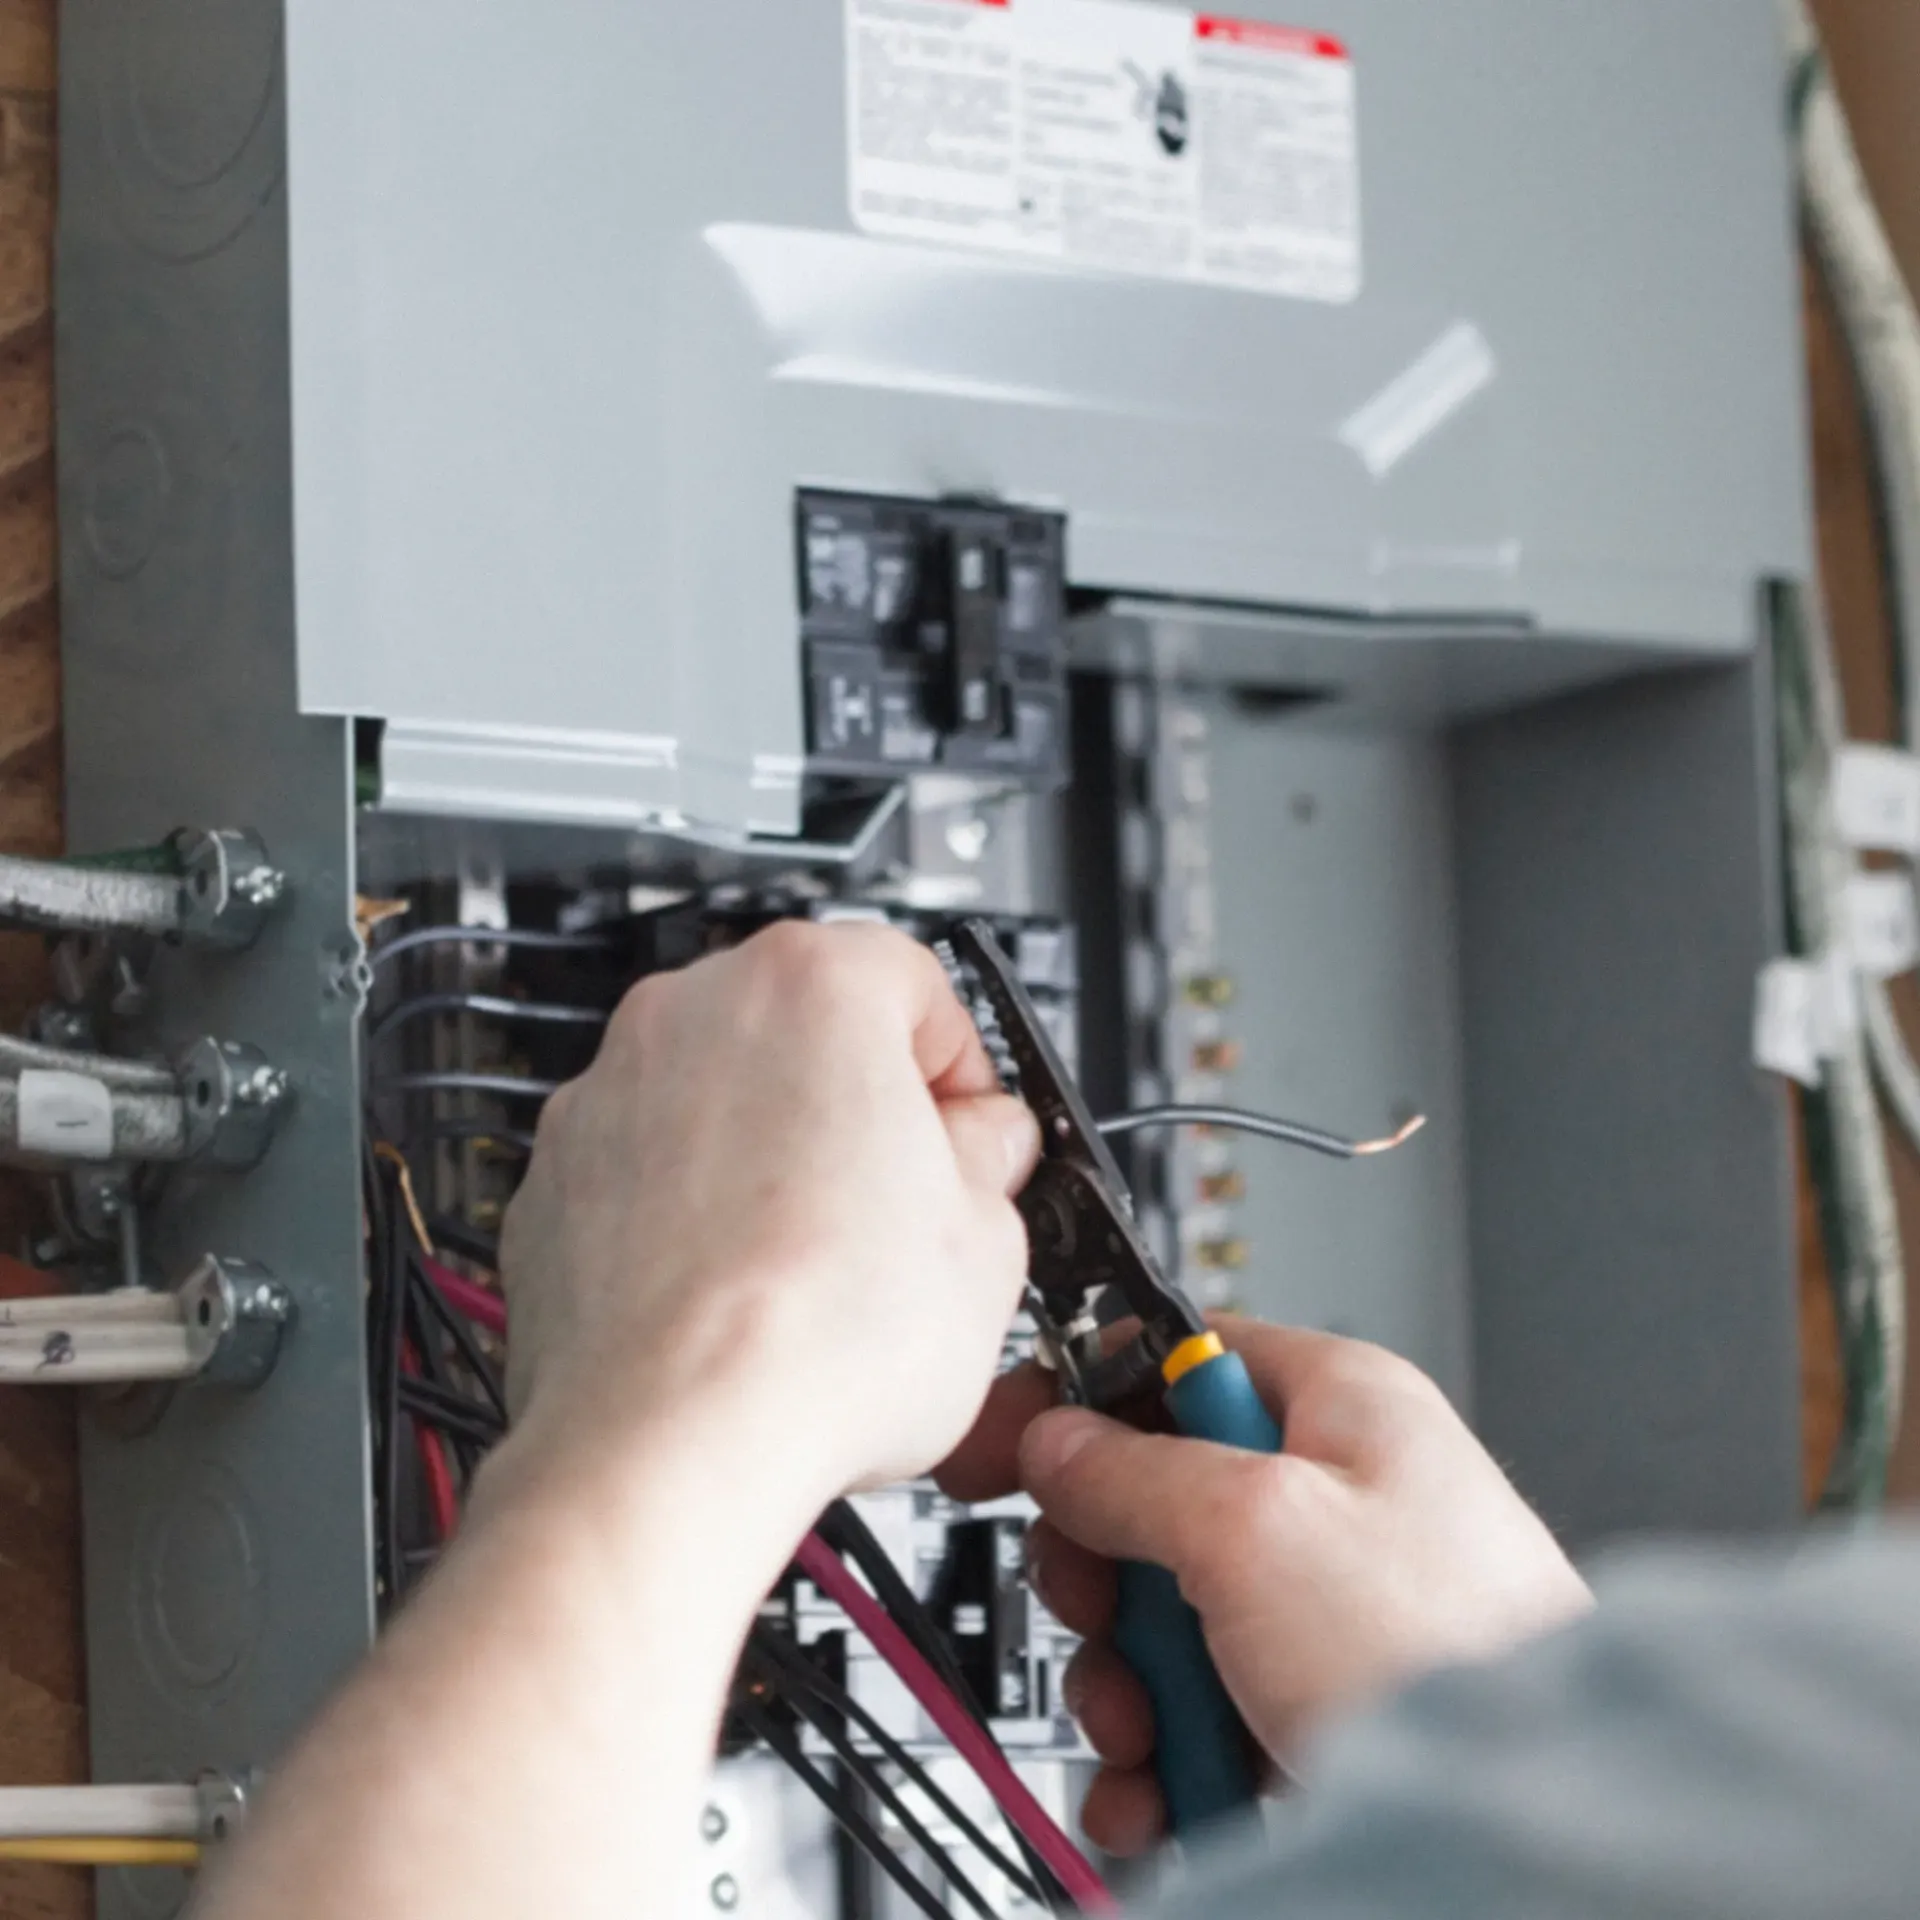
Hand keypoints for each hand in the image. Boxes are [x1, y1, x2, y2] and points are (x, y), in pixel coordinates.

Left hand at [497, 920, 1038, 1510]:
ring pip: (723, 1100)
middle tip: (910, 1204)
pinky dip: (692, 1214)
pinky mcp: (555, 1180)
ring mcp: (608, 1093)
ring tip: (822, 1269)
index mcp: (811, 985)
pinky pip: (650, 1172)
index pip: (916, 981)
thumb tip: (980, 1149)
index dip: (961, 1068)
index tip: (974, 1134)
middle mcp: (692, 1013)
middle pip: (810, 1030)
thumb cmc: (813, 1339)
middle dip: (864, 1107)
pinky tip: (742, 1296)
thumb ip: (992, 1157)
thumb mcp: (987, 1239)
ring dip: (774, 1159)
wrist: (668, 1444)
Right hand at [940, 1316, 1592, 1854]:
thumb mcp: (1255, 1526)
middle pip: (1151, 1502)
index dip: (1082, 1395)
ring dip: (1127, 1688)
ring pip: (1164, 1621)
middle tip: (1105, 1617)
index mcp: (1336, 1407)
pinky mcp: (1315, 1711)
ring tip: (1152, 1737)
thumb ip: (1133, 1470)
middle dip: (1105, 1581)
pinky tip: (1162, 1797)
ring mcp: (1325, 1614)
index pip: (1174, 1356)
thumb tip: (1056, 1440)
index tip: (1006, 1443)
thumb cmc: (1451, 1657)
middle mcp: (1332, 1500)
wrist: (1533, 1842)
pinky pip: (1198, 1715)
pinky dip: (1163, 1761)